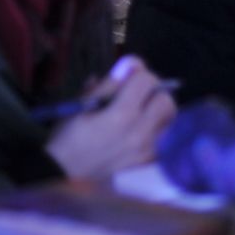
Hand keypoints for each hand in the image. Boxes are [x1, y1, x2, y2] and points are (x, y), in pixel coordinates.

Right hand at [46, 56, 178, 178]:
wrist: (65, 171)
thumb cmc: (69, 133)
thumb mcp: (82, 102)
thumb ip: (110, 82)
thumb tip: (131, 64)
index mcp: (122, 115)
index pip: (148, 81)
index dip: (137, 73)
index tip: (126, 78)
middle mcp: (140, 133)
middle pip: (166, 101)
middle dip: (153, 92)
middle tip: (136, 94)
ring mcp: (147, 150)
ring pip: (169, 120)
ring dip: (157, 110)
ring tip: (138, 111)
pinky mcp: (147, 161)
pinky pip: (162, 137)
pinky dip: (155, 128)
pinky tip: (138, 129)